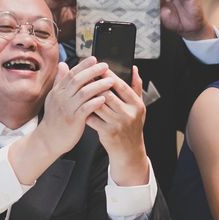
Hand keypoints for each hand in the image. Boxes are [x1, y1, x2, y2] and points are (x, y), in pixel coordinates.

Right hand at [36, 57, 114, 157]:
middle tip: (105, 66)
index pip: (71, 73)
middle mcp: (61, 98)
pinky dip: (95, 102)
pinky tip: (104, 98)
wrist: (48, 139)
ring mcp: (67, 109)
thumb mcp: (54, 97)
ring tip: (110, 81)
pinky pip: (85, 109)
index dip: (83, 65)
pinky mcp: (73, 120)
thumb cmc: (55, 118)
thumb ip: (60, 81)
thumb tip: (62, 64)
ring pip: (83, 93)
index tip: (94, 58)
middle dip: (93, 71)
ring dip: (98, 86)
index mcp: (58, 91)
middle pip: (78, 80)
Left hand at [86, 66, 148, 185]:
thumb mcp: (138, 106)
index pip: (121, 86)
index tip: (99, 68)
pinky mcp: (107, 132)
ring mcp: (118, 124)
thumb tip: (133, 68)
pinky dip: (86, 111)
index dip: (109, 76)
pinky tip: (80, 106)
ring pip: (98, 105)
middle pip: (108, 94)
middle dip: (95, 84)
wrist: (129, 151)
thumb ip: (136, 86)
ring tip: (81, 89)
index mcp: (136, 104)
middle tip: (85, 77)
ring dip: (88, 96)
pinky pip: (93, 118)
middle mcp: (128, 114)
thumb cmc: (132, 125)